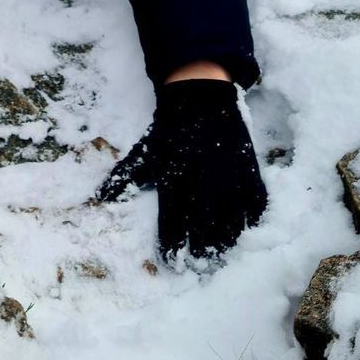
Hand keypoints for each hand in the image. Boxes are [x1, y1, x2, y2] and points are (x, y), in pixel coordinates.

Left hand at [95, 80, 265, 260]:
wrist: (200, 96)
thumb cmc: (170, 129)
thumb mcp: (145, 152)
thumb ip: (125, 176)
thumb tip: (101, 196)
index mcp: (174, 180)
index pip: (172, 224)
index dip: (172, 247)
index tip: (172, 263)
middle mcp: (203, 182)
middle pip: (205, 230)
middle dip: (202, 251)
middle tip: (200, 262)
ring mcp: (229, 176)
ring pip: (233, 222)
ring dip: (227, 241)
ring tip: (222, 252)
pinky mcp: (249, 168)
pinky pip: (257, 202)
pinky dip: (253, 218)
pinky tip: (246, 226)